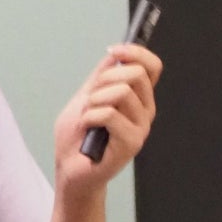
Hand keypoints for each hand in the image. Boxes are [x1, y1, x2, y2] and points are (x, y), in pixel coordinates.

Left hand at [53, 43, 162, 195]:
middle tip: (91, 99)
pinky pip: (109, 114)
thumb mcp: (85, 97)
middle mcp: (144, 111)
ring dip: (93, 101)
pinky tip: (87, 130)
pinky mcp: (132, 143)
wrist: (70, 170)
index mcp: (137, 98)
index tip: (114, 51)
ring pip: (121, 92)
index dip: (136, 52)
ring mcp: (141, 127)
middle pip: (136, 73)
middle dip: (105, 79)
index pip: (152, 66)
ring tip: (88, 118)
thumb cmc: (77, 137)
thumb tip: (116, 53)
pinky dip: (90, 117)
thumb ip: (101, 76)